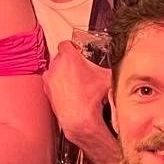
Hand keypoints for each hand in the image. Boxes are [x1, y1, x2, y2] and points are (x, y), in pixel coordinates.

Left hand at [44, 42, 115, 163]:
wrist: (80, 119)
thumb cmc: (92, 99)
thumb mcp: (107, 77)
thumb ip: (109, 65)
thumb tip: (117, 61)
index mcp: (68, 57)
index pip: (67, 43)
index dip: (74, 48)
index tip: (79, 52)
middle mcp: (55, 66)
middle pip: (61, 57)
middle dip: (70, 62)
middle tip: (81, 70)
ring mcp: (49, 79)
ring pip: (56, 70)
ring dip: (63, 73)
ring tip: (77, 82)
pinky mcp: (47, 91)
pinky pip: (52, 83)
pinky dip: (59, 85)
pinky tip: (71, 91)